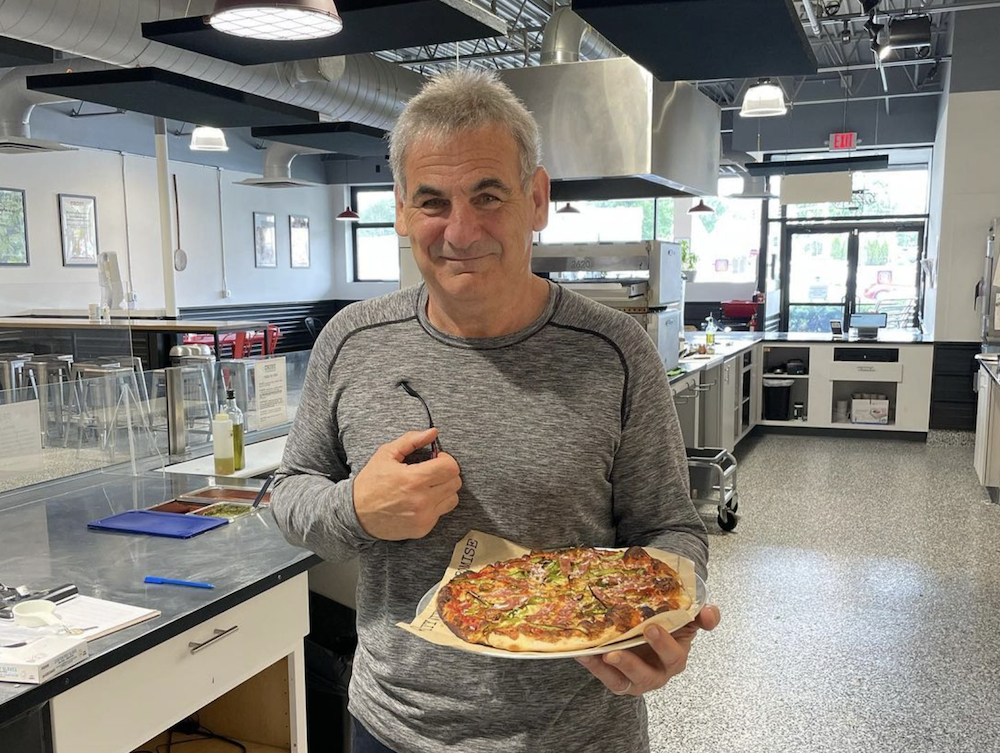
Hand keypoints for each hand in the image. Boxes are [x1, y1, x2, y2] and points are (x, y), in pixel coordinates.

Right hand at [353, 428, 461, 540]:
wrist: (356, 514)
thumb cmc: (371, 481)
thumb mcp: (387, 454)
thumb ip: (411, 440)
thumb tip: (434, 432)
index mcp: (413, 479)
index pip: (450, 467)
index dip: (446, 459)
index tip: (436, 459)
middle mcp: (421, 501)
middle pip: (455, 482)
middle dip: (446, 473)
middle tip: (431, 471)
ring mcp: (423, 517)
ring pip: (453, 498)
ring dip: (444, 489)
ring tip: (427, 486)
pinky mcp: (423, 529)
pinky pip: (442, 512)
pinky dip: (435, 504)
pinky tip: (420, 500)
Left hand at [575, 604, 720, 696]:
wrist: (645, 632)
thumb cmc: (666, 627)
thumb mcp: (685, 619)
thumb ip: (700, 615)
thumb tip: (711, 613)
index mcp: (674, 657)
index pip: (674, 655)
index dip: (665, 644)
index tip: (652, 627)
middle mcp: (656, 672)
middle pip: (648, 674)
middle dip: (634, 661)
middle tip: (625, 638)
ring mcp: (635, 679)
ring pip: (625, 681)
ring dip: (613, 668)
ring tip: (603, 654)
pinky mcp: (617, 680)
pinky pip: (605, 677)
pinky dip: (593, 665)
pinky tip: (583, 652)